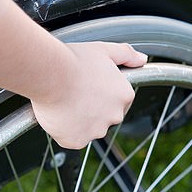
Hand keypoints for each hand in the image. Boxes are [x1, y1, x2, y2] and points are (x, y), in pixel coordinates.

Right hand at [30, 42, 146, 148]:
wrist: (50, 74)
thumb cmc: (73, 61)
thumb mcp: (104, 50)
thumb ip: (126, 54)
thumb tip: (141, 59)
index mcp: (124, 96)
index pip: (117, 101)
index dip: (101, 94)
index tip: (88, 87)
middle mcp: (115, 116)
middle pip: (104, 117)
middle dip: (91, 109)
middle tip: (74, 93)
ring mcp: (96, 131)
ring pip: (87, 129)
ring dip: (77, 120)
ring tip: (63, 101)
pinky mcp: (76, 141)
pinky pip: (71, 138)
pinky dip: (63, 130)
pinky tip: (57, 113)